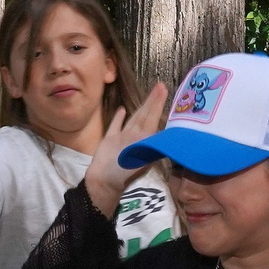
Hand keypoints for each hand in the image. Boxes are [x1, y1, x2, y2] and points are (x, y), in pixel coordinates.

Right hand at [84, 84, 169, 217]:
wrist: (104, 182)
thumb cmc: (123, 171)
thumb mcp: (141, 156)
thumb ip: (150, 144)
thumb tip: (165, 135)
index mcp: (145, 142)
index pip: (153, 119)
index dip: (158, 104)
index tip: (164, 90)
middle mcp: (136, 139)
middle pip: (146, 116)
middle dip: (153, 102)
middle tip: (161, 86)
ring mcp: (123, 139)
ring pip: (134, 119)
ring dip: (141, 107)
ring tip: (150, 95)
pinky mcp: (110, 141)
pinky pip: (116, 126)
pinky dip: (119, 118)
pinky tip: (122, 109)